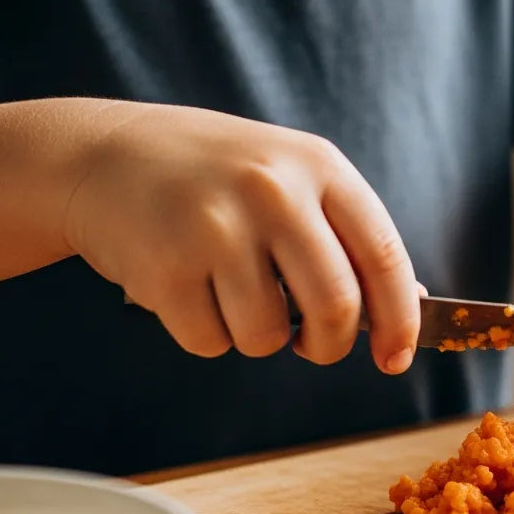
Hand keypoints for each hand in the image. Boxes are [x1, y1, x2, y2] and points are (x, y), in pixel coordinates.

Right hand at [65, 102, 419, 372]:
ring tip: (233, 295)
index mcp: (319, 166)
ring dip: (259, 339)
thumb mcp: (292, 177)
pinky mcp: (164, 267)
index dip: (400, 320)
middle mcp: (273, 191)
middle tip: (314, 347)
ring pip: (269, 336)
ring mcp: (216, 227)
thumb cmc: (217, 177)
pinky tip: (189, 290)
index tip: (396, 358)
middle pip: (336, 307)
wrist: (103, 154)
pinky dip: (207, 335)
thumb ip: (349, 234)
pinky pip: (211, 342)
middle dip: (330, 346)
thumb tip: (411, 302)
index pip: (384, 257)